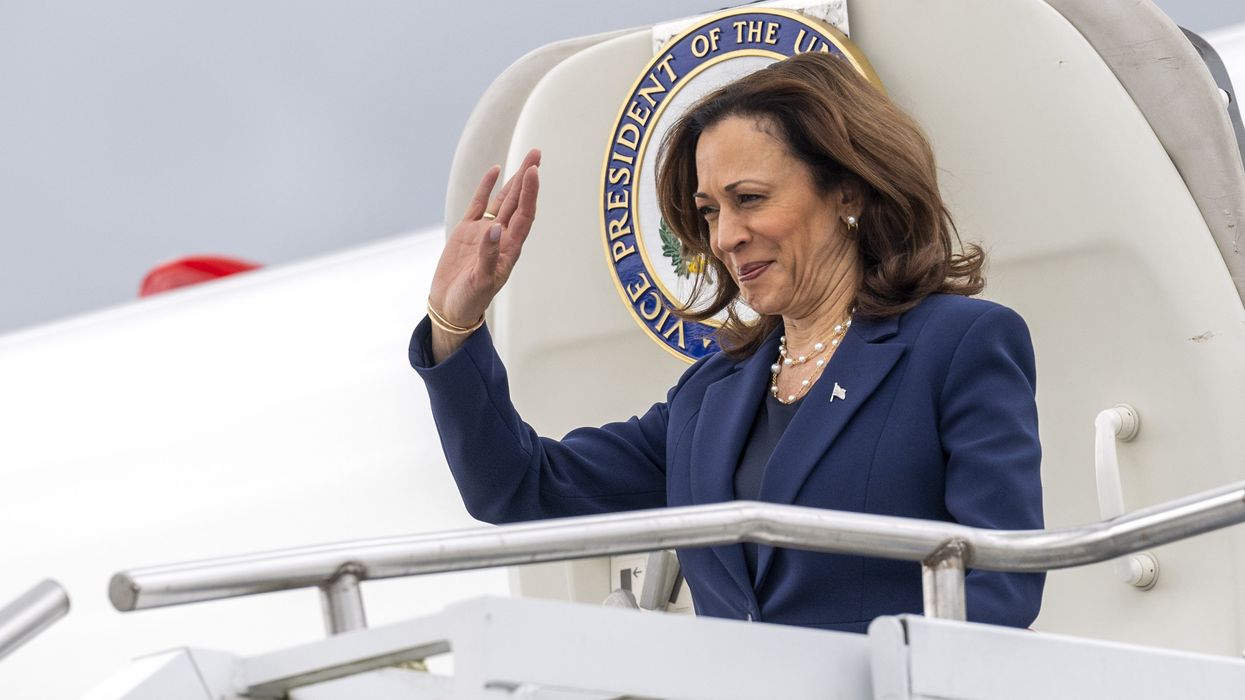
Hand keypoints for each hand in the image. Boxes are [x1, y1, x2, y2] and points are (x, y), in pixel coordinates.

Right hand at [428, 148, 540, 360]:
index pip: (524, 215)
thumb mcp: (480, 282)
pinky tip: (495, 172)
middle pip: (518, 202)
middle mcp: (501, 237)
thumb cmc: (470, 301)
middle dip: (527, 178)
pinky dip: (486, 188)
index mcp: (509, 249)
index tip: (533, 171)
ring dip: (513, 180)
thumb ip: (488, 256)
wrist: (451, 309)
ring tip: (526, 159)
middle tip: (536, 153)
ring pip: (502, 200)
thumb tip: (494, 228)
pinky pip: (479, 204)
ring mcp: (484, 232)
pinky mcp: (467, 232)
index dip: (530, 193)